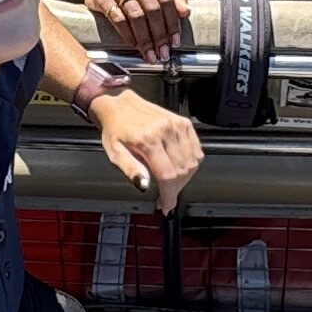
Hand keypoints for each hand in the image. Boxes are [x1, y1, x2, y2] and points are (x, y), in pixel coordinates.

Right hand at [81, 0, 190, 60]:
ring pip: (135, 15)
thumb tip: (186, 12)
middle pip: (152, 8)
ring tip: (150, 53)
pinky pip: (117, 19)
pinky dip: (128, 35)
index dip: (172, 22)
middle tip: (163, 51)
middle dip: (159, 34)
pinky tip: (134, 45)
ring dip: (145, 39)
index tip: (175, 41)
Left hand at [91, 86, 203, 210]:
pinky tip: (180, 167)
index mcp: (148, 139)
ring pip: (192, 162)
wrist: (120, 106)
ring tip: (171, 182)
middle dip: (175, 189)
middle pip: (181, 171)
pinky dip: (191, 163)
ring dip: (184, 178)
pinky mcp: (184, 123)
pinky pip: (196, 150)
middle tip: (166, 195)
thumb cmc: (115, 129)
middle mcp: (166, 131)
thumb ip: (130, 170)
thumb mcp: (114, 153)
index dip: (169, 195)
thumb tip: (144, 185)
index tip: (166, 205)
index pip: (168, 175)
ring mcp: (177, 125)